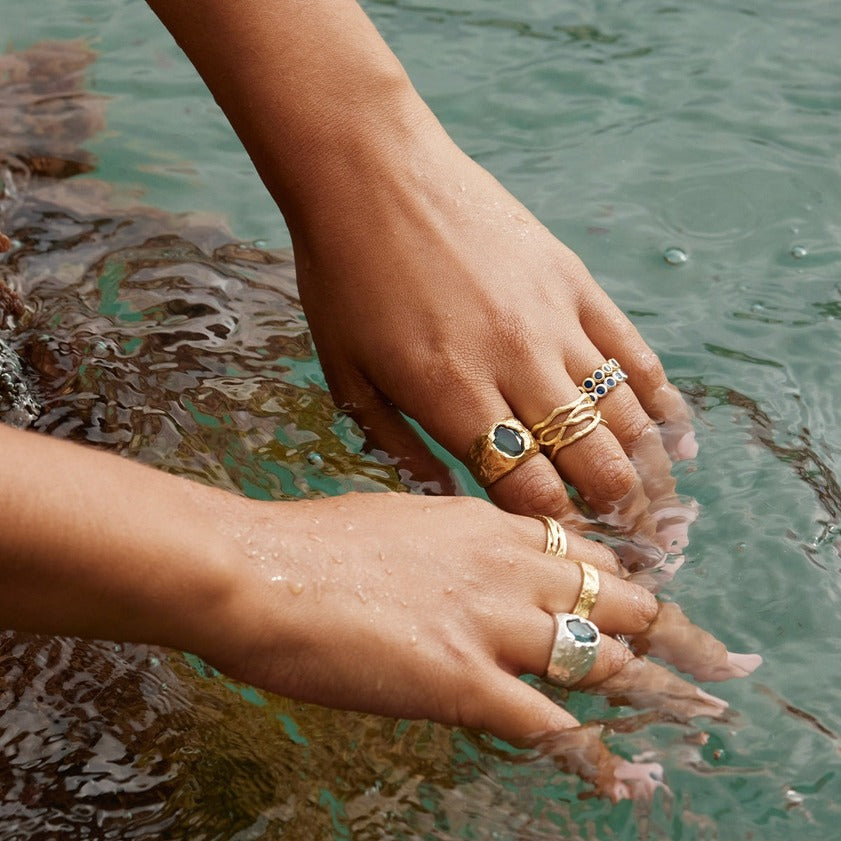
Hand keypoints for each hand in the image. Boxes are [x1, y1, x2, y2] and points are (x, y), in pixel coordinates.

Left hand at [147, 0, 696, 546]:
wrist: (370, 173)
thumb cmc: (344, 276)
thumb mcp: (346, 375)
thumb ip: (398, 448)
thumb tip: (447, 502)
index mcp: (451, 397)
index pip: (528, 492)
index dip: (559, 534)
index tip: (574, 557)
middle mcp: (514, 366)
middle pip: (591, 465)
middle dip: (618, 519)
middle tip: (633, 551)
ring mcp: (553, 320)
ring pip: (623, 417)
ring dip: (650, 475)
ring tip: (664, 515)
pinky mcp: (574, 281)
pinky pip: (633, 353)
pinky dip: (662, 402)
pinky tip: (678, 440)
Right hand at [195, 492, 742, 796]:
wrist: (259, 568)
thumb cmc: (310, 547)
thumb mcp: (396, 523)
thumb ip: (447, 546)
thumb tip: (464, 572)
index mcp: (484, 523)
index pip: (584, 549)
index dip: (627, 575)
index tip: (652, 598)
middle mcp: (505, 566)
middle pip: (616, 595)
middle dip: (669, 629)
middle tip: (710, 654)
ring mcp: (490, 623)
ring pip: (603, 657)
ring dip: (656, 690)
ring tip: (696, 710)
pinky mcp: (464, 681)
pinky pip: (552, 725)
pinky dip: (594, 755)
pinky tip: (623, 776)